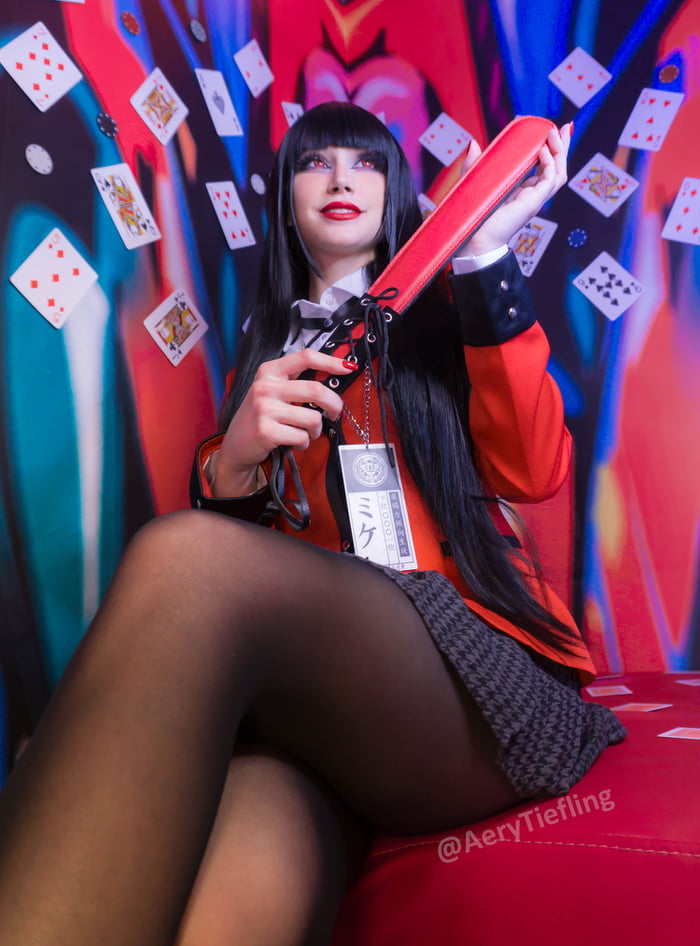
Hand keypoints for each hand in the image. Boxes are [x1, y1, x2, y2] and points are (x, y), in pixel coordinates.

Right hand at [214, 348, 355, 496]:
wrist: (236, 446)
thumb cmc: (259, 418)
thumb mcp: (271, 391)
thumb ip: (295, 382)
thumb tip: (333, 376)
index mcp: (269, 371)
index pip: (305, 357)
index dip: (331, 361)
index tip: (348, 367)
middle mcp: (265, 387)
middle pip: (316, 390)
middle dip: (334, 405)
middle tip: (334, 413)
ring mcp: (265, 409)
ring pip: (313, 419)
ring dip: (315, 430)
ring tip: (304, 432)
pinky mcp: (267, 431)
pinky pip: (303, 438)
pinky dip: (304, 444)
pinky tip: (293, 442)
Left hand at [458, 122, 571, 256]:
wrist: (472, 239)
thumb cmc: (473, 217)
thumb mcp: (474, 182)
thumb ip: (475, 163)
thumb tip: (474, 143)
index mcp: (521, 193)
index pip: (544, 169)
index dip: (550, 152)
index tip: (551, 132)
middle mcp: (531, 196)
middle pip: (556, 170)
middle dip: (563, 148)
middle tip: (566, 127)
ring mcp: (534, 200)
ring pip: (558, 174)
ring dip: (560, 152)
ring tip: (555, 132)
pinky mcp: (532, 204)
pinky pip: (549, 180)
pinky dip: (549, 163)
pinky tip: (542, 150)